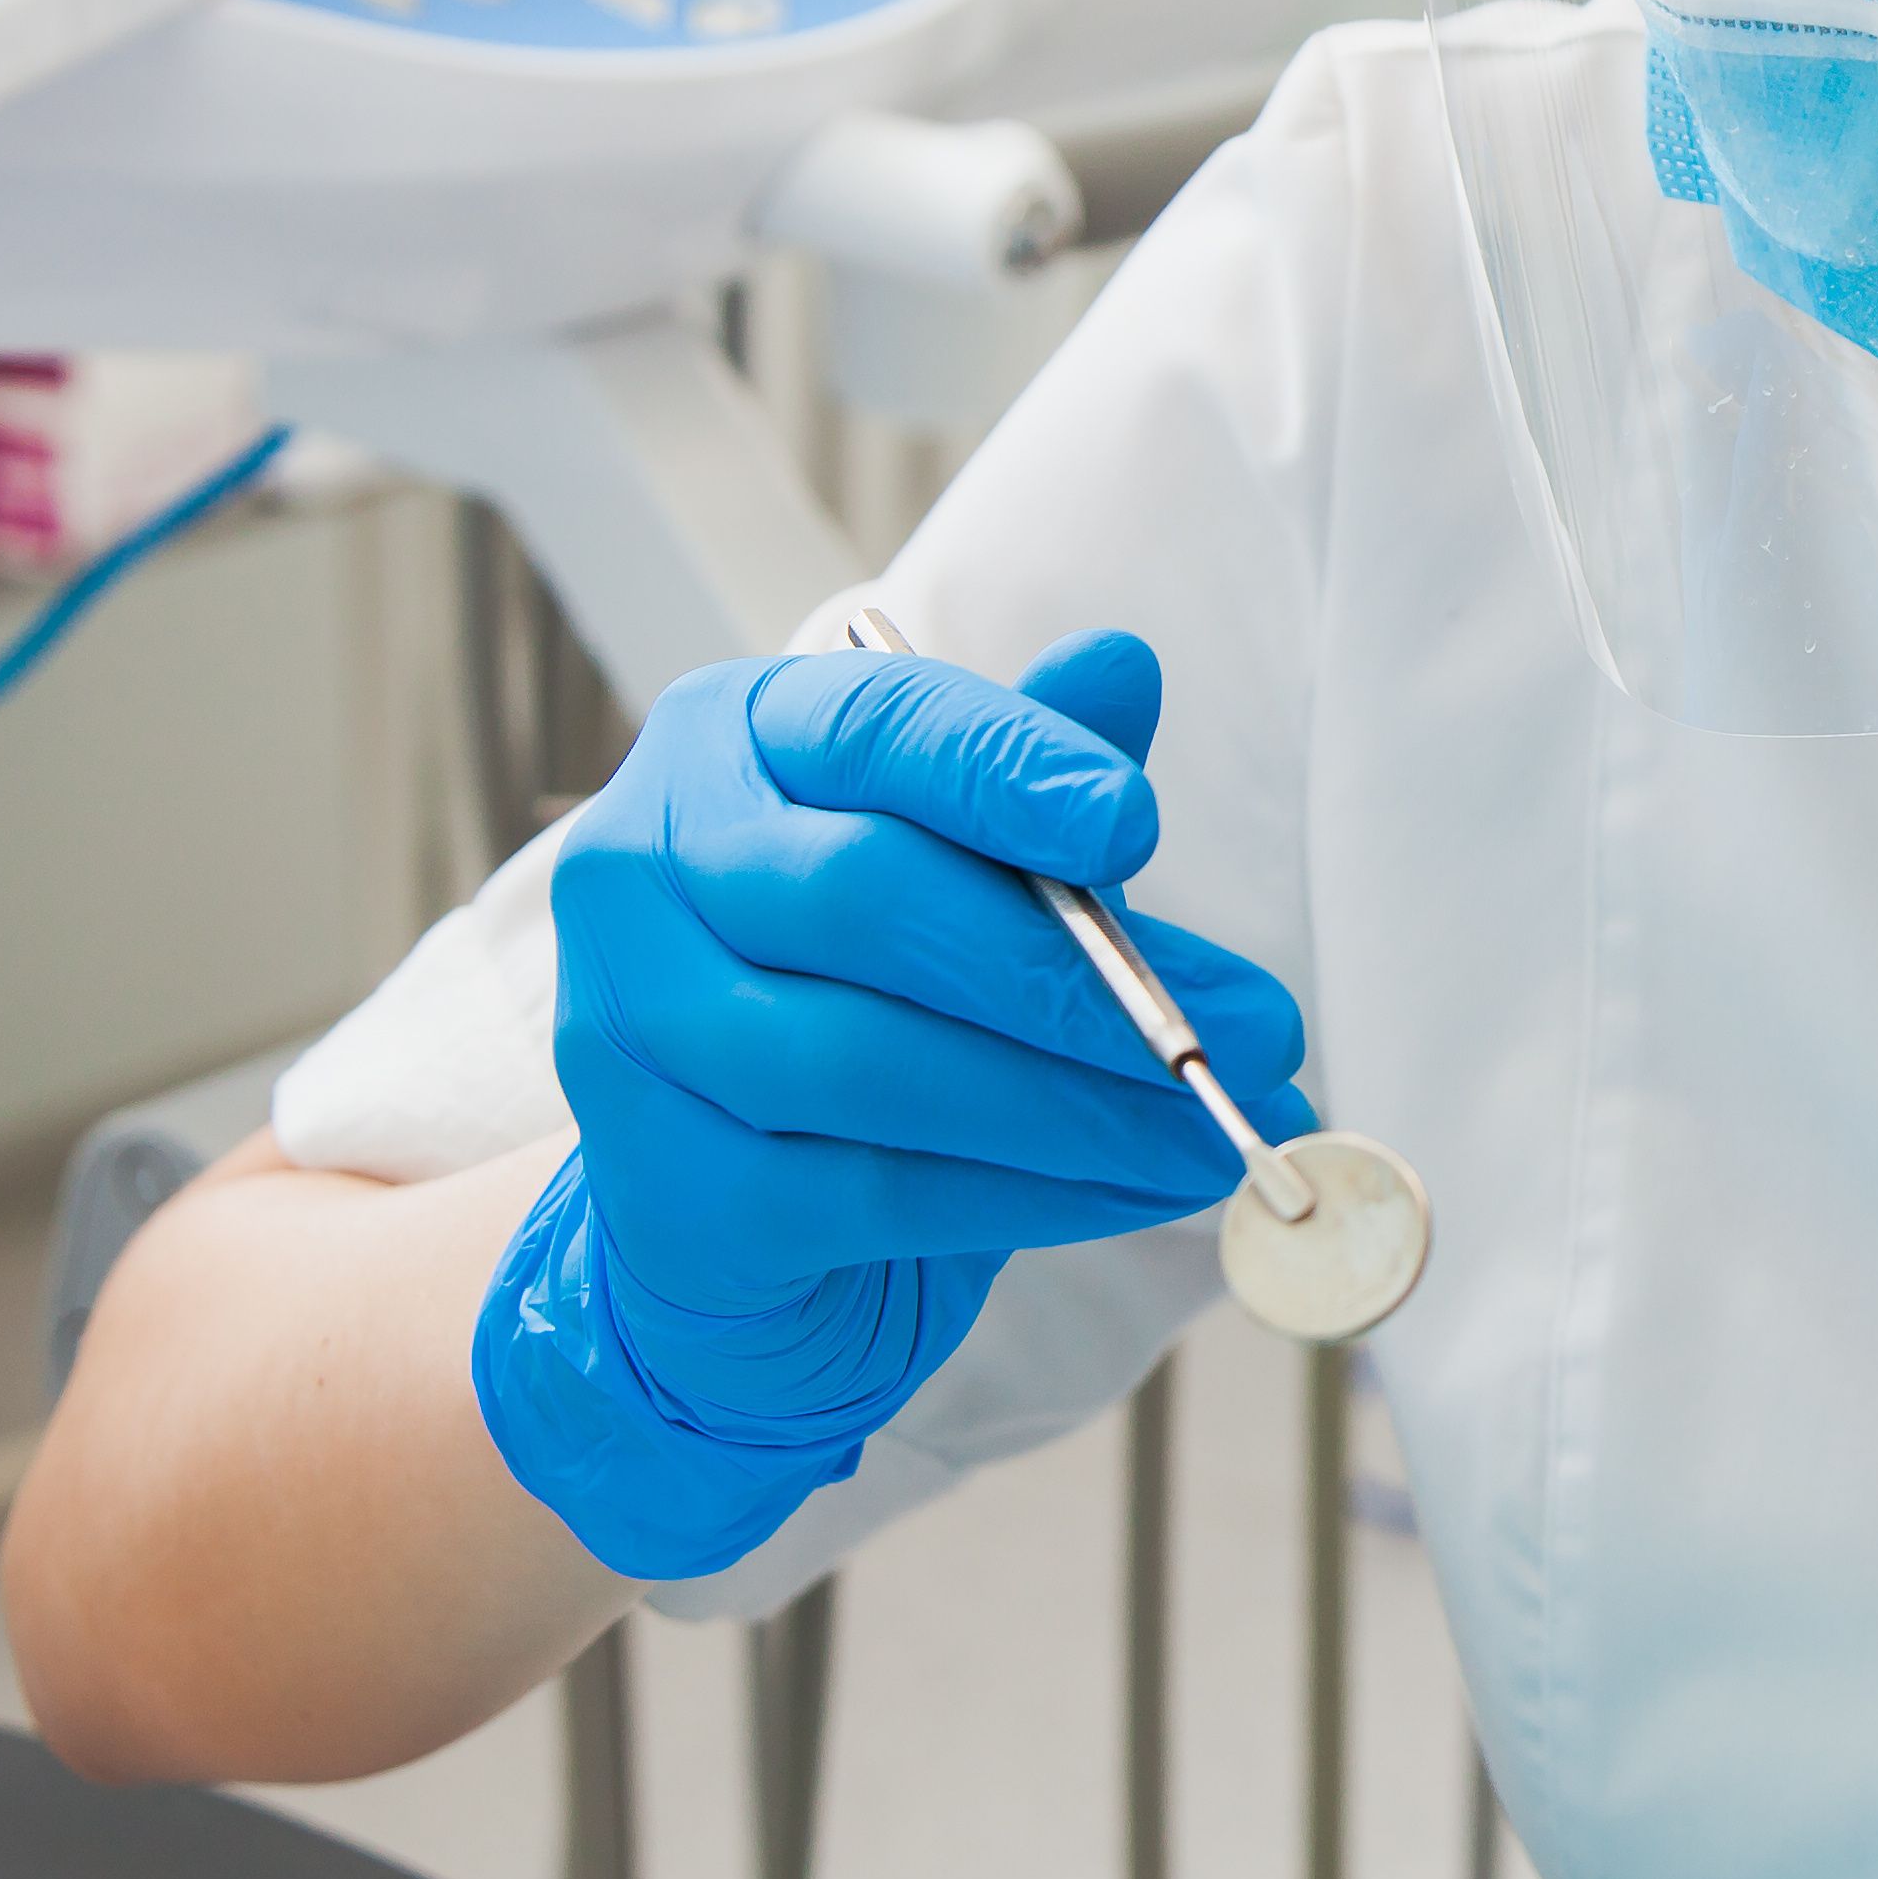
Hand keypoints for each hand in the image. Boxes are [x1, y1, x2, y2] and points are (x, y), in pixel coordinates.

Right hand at [475, 628, 1307, 1578]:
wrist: (722, 1214)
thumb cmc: (857, 993)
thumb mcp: (952, 869)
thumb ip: (1022, 779)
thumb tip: (1123, 664)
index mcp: (724, 741)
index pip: (874, 723)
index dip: (1008, 768)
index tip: (1137, 821)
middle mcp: (639, 866)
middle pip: (867, 896)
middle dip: (1076, 972)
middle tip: (1246, 1026)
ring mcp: (631, 1034)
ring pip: (874, 1060)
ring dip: (1077, 1104)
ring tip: (1212, 1128)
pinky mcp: (667, 1194)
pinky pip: (875, 1191)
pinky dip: (1032, 1194)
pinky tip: (1137, 1192)